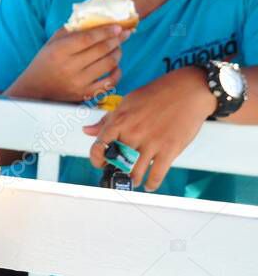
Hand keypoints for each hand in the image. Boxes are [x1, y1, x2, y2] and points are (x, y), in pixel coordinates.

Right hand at [9, 25, 129, 101]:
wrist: (35, 89)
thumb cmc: (44, 62)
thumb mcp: (51, 43)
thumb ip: (70, 31)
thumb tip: (92, 21)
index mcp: (59, 51)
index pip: (88, 38)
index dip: (105, 31)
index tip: (118, 26)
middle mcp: (70, 67)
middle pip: (101, 50)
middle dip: (116, 40)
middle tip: (123, 34)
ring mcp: (79, 82)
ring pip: (108, 64)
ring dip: (117, 53)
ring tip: (118, 48)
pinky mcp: (85, 94)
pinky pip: (109, 83)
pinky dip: (117, 72)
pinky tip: (116, 66)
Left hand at [83, 66, 215, 190]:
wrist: (187, 90)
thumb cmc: (157, 94)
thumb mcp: (126, 102)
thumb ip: (107, 119)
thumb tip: (88, 131)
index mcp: (120, 120)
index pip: (99, 145)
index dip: (96, 158)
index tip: (100, 163)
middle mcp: (133, 133)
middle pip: (117, 161)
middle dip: (116, 170)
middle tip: (119, 172)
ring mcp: (151, 142)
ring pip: (135, 172)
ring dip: (133, 180)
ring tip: (134, 180)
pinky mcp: (169, 149)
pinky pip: (157, 174)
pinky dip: (151, 184)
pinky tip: (149, 185)